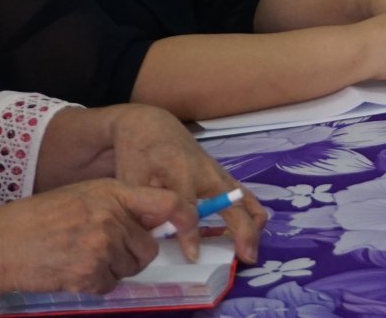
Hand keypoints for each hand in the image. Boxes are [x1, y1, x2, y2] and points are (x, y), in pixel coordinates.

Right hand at [0, 180, 177, 297]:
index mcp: (114, 193)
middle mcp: (112, 218)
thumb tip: (156, 219)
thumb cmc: (41, 218)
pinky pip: (110, 284)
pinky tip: (74, 270)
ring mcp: (101, 247)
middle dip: (134, 252)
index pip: (167, 202)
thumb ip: (121, 203)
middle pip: (149, 246)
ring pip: (131, 267)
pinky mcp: (89, 274)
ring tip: (84, 256)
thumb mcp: (85, 194)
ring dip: (114, 268)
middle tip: (107, 249)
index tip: (190, 227)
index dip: (185, 216)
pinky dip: (96, 282)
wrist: (3, 244)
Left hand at [102, 105, 264, 263]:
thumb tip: (160, 238)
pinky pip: (245, 195)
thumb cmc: (138, 156)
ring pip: (245, 198)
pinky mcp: (223, 175)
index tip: (193, 256)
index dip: (191, 234)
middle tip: (246, 257)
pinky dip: (252, 213)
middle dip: (242, 230)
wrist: (151, 127)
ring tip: (251, 251)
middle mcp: (206, 172)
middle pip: (231, 203)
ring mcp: (219, 173)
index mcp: (180, 172)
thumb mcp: (132, 181)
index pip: (189, 208)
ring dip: (253, 224)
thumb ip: (145, 208)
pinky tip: (253, 231)